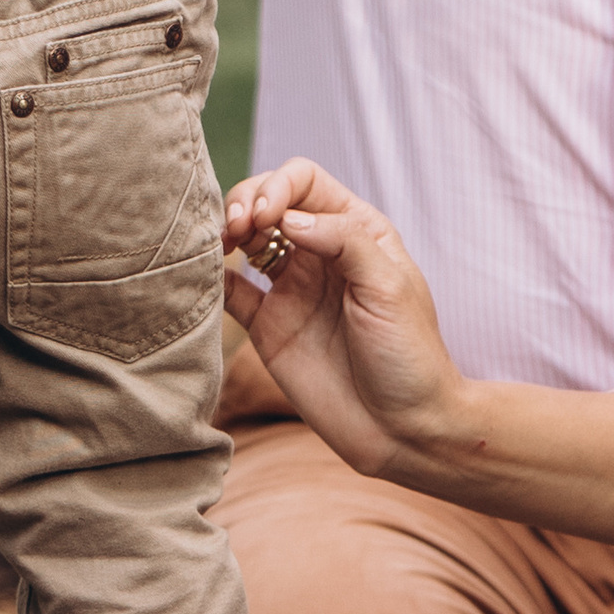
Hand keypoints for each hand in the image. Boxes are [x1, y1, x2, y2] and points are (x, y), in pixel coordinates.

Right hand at [222, 160, 463, 476]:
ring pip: (244, 239)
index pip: (305, 182)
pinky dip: (211, 278)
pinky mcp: (268, 327)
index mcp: (356, 231)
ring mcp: (291, 289)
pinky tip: (203, 274)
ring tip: (216, 243)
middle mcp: (319, 252)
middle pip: (268, 202)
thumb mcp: (389, 287)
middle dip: (244, 202)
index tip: (264, 214)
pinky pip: (230, 292)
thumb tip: (288, 218)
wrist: (403, 430)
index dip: (278, 186)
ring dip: (224, 232)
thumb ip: (343, 240)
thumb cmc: (410, 355)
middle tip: (234, 227)